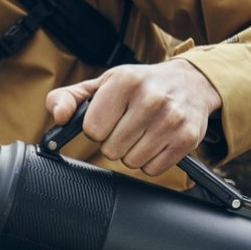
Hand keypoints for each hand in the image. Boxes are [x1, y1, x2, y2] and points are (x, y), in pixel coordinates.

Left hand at [45, 59, 221, 175]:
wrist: (191, 83)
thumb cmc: (140, 85)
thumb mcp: (102, 84)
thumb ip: (69, 98)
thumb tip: (59, 116)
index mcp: (125, 80)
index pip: (93, 129)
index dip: (98, 128)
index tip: (109, 117)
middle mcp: (151, 98)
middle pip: (111, 150)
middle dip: (115, 141)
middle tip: (129, 124)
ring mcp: (172, 119)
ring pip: (131, 162)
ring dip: (133, 152)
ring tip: (144, 131)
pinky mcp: (187, 139)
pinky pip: (153, 169)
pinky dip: (151, 160)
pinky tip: (158, 140)